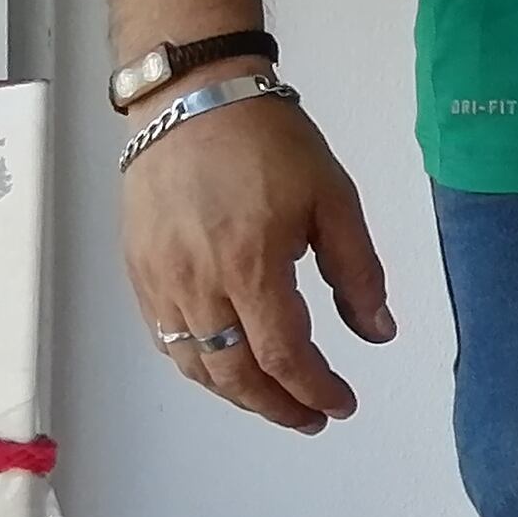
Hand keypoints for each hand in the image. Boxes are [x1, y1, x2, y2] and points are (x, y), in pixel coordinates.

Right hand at [124, 90, 394, 433]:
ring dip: (238, 394)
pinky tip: (225, 366)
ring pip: (196, 365)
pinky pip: (167, 340)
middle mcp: (198, 285)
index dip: (316, 390)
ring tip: (275, 400)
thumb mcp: (333, 198)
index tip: (342, 403)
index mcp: (251, 266)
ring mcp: (161, 282)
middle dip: (278, 406)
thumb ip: (358, 271)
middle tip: (311, 417)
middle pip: (236, 374)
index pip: (285, 356)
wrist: (191, 99)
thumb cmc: (266, 140)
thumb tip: (378, 332)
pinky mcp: (139, 272)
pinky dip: (199, 366)